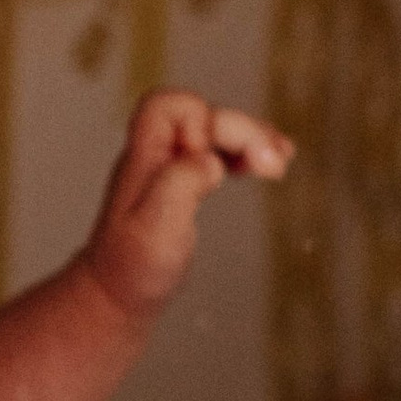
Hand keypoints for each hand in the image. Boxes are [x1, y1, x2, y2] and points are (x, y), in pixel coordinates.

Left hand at [84, 87, 292, 326]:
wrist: (118, 295)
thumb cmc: (133, 267)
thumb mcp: (156, 229)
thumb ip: (179, 186)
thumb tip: (208, 158)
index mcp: (143, 158)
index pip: (169, 106)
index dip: (202, 122)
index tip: (216, 164)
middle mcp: (155, 155)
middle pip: (203, 114)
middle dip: (243, 131)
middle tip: (275, 164)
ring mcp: (170, 167)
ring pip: (215, 131)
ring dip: (251, 138)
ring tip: (282, 158)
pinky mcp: (184, 183)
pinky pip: (218, 152)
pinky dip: (246, 154)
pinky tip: (269, 167)